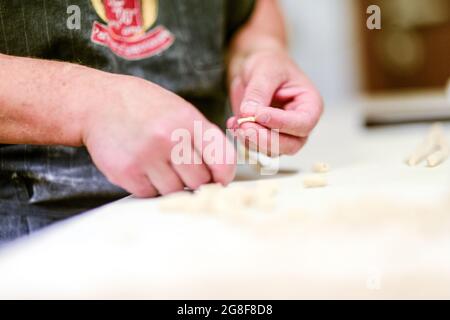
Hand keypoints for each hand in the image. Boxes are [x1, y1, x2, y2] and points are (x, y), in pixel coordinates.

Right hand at [81, 75, 235, 197]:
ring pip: (175, 191)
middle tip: (180, 166)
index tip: (220, 180)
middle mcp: (170, 138)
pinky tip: (142, 166)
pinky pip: (151, 194)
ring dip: (170, 183)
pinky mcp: (127, 173)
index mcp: (188, 121)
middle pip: (200, 182)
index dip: (224, 175)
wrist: (97, 102)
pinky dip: (149, 186)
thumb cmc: (143, 107)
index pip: (223, 159)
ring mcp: (147, 157)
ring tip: (158, 162)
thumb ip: (201, 138)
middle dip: (194, 179)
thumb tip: (220, 173)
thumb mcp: (179, 110)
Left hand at [227, 50, 322, 155]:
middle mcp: (300, 125)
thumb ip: (259, 92)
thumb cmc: (268, 63)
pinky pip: (256, 148)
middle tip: (244, 125)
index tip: (259, 115)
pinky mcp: (265, 139)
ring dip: (252, 141)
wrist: (254, 68)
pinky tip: (233, 123)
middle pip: (290, 144)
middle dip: (265, 138)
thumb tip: (249, 113)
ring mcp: (283, 135)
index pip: (302, 123)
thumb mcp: (265, 70)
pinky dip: (243, 139)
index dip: (281, 123)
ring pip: (272, 150)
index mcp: (310, 105)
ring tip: (236, 122)